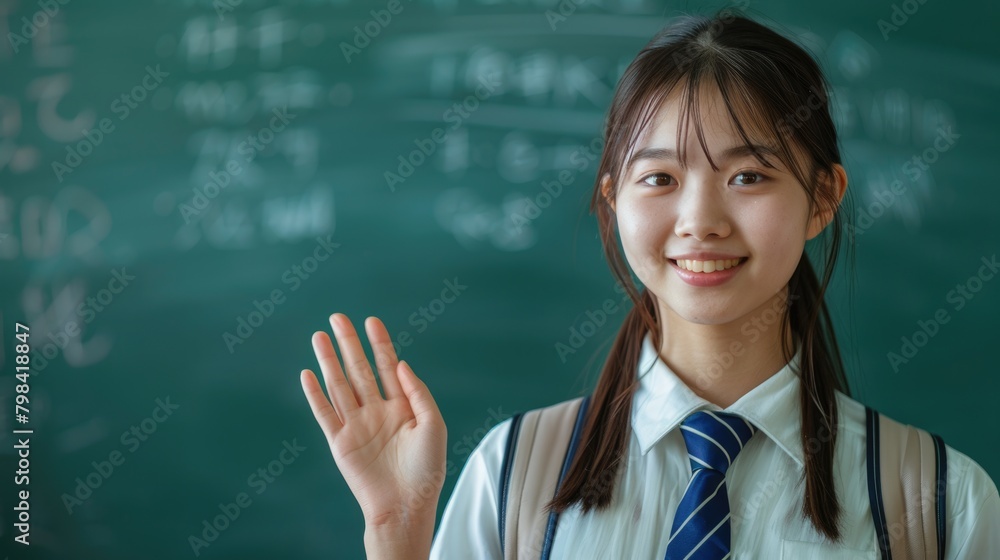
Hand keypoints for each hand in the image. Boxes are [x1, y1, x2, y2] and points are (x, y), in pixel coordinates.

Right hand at [300, 313, 447, 527]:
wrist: (405, 505)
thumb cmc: (425, 469)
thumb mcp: (433, 425)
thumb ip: (417, 392)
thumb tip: (400, 363)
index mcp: (401, 406)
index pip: (387, 366)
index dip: (380, 343)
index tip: (371, 321)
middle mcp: (376, 411)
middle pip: (359, 369)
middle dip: (349, 343)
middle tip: (337, 317)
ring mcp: (356, 425)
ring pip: (339, 385)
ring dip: (328, 361)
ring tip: (319, 336)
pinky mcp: (339, 442)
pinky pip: (324, 413)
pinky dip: (315, 394)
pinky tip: (308, 373)